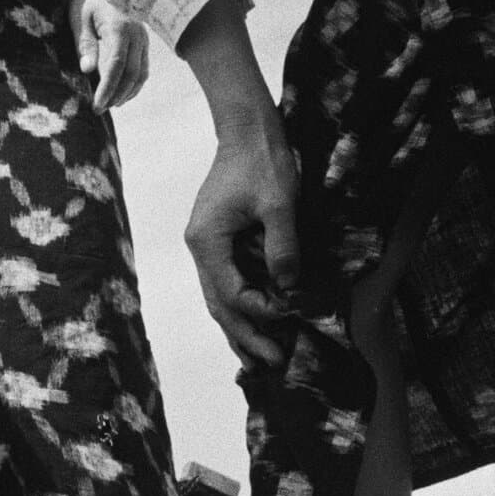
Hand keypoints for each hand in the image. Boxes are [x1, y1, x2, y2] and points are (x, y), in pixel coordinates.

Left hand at [70, 0, 150, 110]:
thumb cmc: (92, 1)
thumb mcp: (82, 19)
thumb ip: (86, 44)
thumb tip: (88, 69)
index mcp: (120, 29)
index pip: (116, 66)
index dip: (108, 88)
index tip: (97, 104)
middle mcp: (137, 35)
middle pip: (132, 74)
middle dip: (116, 95)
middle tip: (100, 109)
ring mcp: (144, 40)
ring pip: (141, 74)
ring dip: (127, 93)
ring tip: (110, 104)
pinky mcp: (145, 43)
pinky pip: (143, 68)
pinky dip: (134, 84)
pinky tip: (121, 93)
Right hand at [183, 104, 299, 368]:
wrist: (249, 131)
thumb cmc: (263, 162)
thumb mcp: (280, 205)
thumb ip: (283, 249)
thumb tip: (290, 290)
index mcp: (207, 241)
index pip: (232, 293)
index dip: (263, 311)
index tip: (293, 318)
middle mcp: (200, 248)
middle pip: (219, 304)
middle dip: (246, 336)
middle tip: (274, 364)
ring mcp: (207, 245)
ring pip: (219, 298)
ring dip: (241, 328)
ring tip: (262, 357)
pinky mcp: (218, 240)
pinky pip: (227, 282)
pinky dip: (241, 305)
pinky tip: (257, 322)